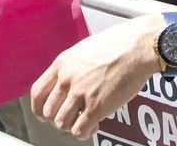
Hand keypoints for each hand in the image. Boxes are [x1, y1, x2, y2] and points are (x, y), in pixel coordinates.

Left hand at [30, 15, 161, 138]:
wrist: (139, 46)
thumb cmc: (119, 44)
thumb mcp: (85, 49)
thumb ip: (72, 66)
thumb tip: (68, 82)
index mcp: (62, 63)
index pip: (37, 93)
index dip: (39, 108)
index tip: (46, 113)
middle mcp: (67, 78)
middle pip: (48, 112)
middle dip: (58, 119)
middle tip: (71, 117)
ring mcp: (81, 93)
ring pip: (61, 123)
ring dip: (72, 126)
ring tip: (85, 120)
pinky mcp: (97, 106)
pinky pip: (79, 130)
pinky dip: (85, 132)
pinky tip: (95, 124)